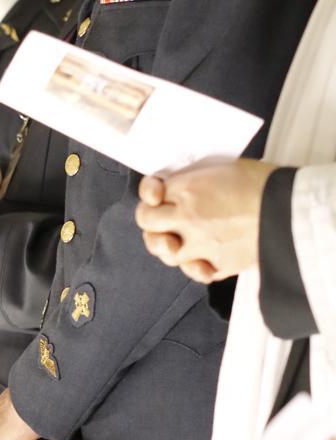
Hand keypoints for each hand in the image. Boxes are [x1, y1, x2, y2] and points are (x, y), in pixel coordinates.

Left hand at [136, 161, 276, 282]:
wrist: (291, 208)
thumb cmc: (262, 182)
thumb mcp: (221, 166)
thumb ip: (191, 179)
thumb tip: (175, 187)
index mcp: (186, 189)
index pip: (147, 196)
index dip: (149, 196)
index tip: (157, 196)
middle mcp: (187, 218)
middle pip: (148, 226)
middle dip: (152, 224)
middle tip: (164, 222)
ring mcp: (201, 244)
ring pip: (166, 254)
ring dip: (170, 248)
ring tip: (182, 242)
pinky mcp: (218, 264)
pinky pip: (195, 273)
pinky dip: (195, 269)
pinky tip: (202, 260)